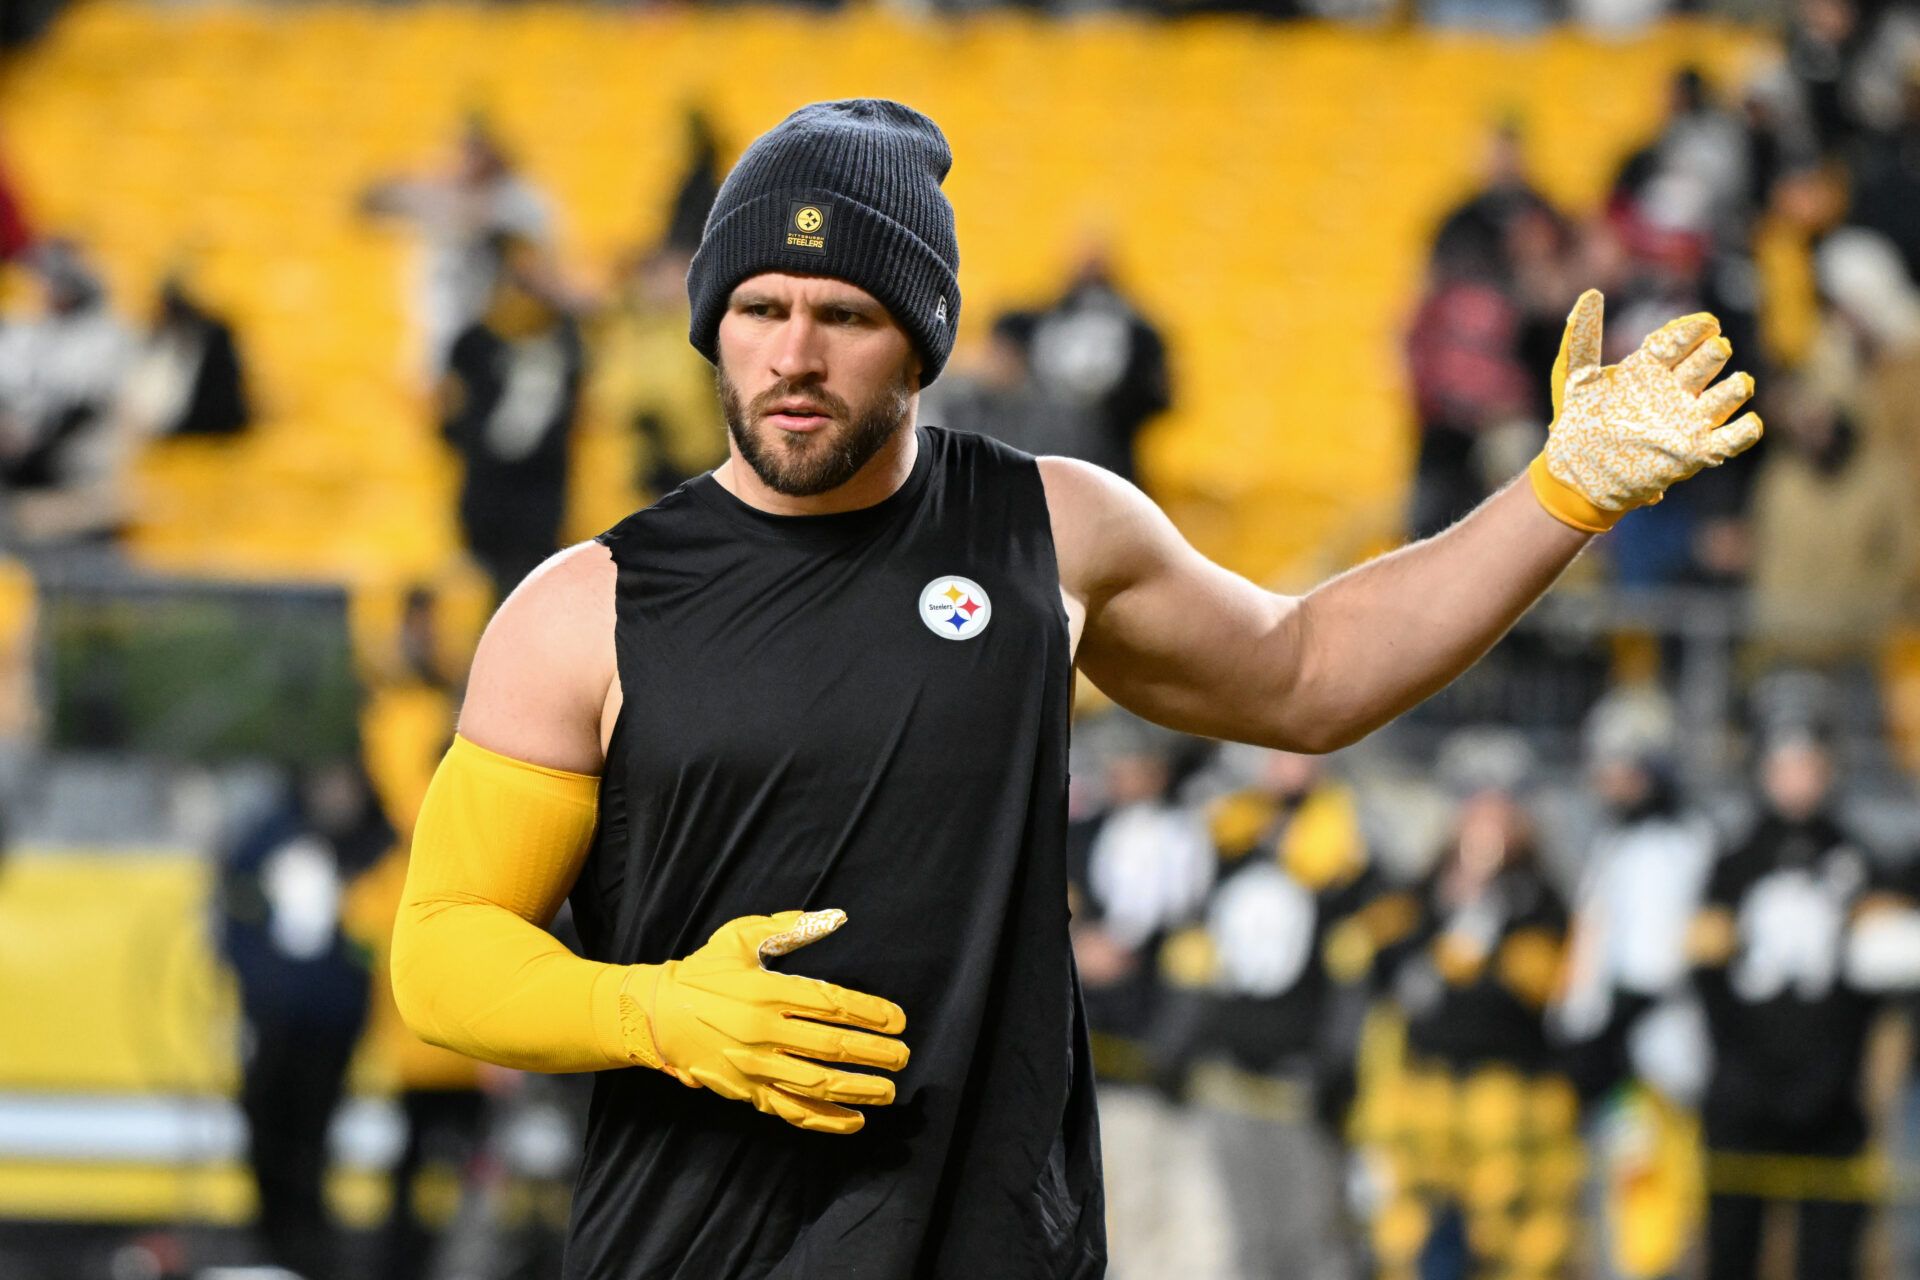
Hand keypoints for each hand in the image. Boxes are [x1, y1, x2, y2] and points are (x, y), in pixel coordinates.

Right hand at [620, 909, 908, 1134]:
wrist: (655, 1015)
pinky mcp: (745, 1091)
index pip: (832, 1003)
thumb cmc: (704, 971)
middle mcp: (763, 1031)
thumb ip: (790, 928)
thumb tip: (836, 917)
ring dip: (859, 1088)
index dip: (871, 1013)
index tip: (899, 1020)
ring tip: (889, 1089)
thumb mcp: (741, 937)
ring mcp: (754, 1066)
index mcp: (766, 990)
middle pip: (831, 1045)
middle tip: (904, 1055)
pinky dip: (824, 1120)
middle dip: (875, 1053)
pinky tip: (854, 1120)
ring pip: (816, 1083)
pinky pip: (791, 1111)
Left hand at [1529, 289, 1762, 532]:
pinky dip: (1746, 430)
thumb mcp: (1575, 379)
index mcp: (1650, 369)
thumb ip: (1582, 339)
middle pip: (1704, 365)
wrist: (1577, 472)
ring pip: (1724, 397)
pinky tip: (1750, 422)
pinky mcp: (1696, 450)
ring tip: (1739, 383)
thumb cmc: (1577, 423)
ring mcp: (1687, 419)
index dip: (1693, 332)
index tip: (1707, 323)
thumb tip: (1589, 295)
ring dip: (1734, 389)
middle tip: (1717, 347)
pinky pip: (1731, 439)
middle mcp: (1674, 390)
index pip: (1678, 342)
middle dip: (1713, 356)